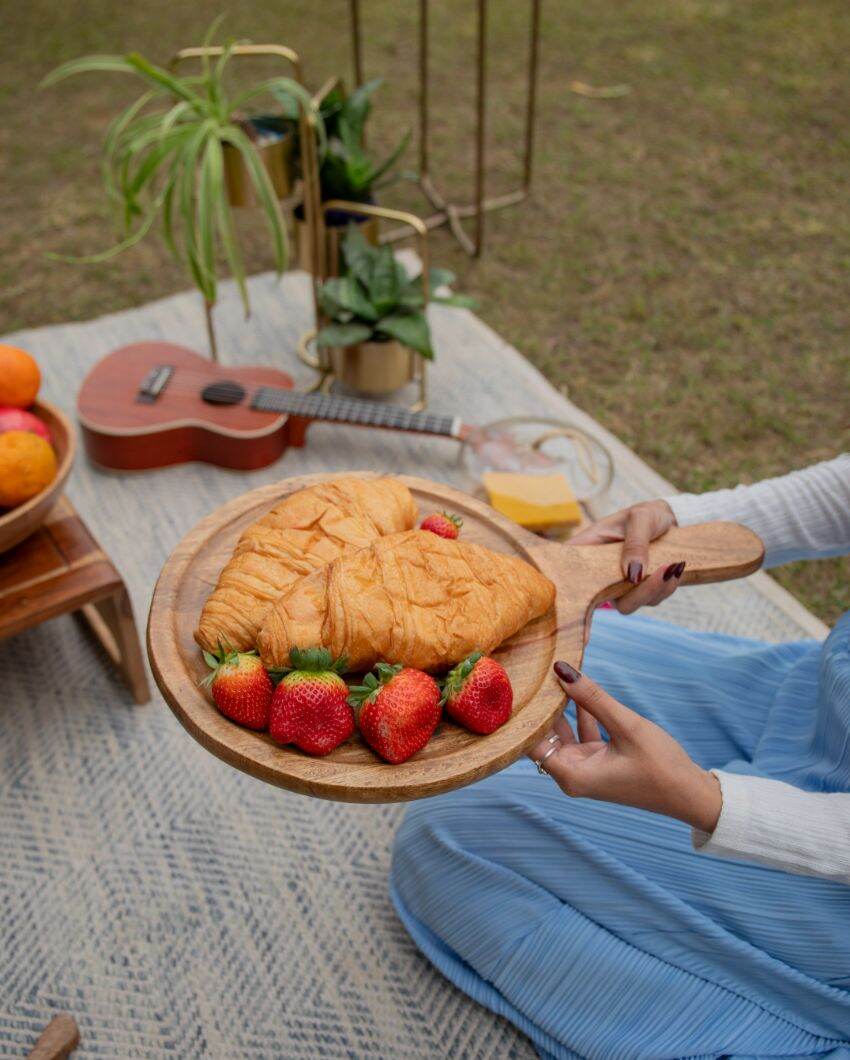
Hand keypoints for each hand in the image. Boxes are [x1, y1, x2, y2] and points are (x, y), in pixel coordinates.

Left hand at [529, 661, 721, 833]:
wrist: (690, 794)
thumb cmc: (661, 766)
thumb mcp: (626, 725)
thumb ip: (593, 698)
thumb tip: (562, 669)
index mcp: (571, 776)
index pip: (529, 743)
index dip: (522, 715)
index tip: (518, 685)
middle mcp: (571, 775)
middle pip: (543, 736)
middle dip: (540, 706)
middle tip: (533, 672)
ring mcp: (584, 767)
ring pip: (561, 732)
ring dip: (560, 706)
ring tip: (553, 674)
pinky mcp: (597, 760)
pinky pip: (580, 733)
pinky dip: (580, 713)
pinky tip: (580, 688)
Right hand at [571, 499, 682, 613]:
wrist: (674, 520)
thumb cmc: (649, 514)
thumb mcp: (641, 518)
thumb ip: (635, 543)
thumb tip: (632, 576)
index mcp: (590, 547)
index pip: (565, 567)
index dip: (563, 583)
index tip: (574, 591)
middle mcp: (600, 571)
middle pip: (599, 598)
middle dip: (634, 594)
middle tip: (659, 574)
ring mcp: (618, 584)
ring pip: (628, 604)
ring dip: (655, 589)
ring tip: (673, 565)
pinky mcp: (638, 591)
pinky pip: (650, 600)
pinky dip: (665, 587)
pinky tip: (676, 568)